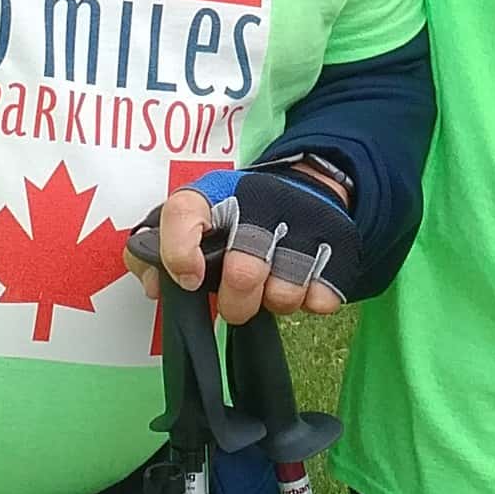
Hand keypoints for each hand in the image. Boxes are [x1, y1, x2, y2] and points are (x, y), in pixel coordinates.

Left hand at [122, 162, 355, 326]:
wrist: (303, 189)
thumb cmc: (234, 218)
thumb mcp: (193, 222)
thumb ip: (156, 253)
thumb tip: (156, 286)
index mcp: (213, 193)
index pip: (183, 212)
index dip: (179, 252)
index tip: (190, 280)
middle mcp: (258, 200)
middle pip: (244, 272)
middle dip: (236, 303)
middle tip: (236, 304)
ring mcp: (302, 219)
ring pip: (285, 292)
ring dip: (275, 303)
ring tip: (271, 289)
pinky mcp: (338, 241)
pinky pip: (323, 297)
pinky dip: (311, 301)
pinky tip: (303, 284)